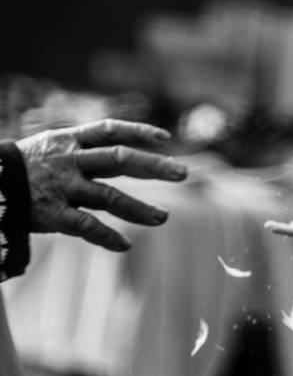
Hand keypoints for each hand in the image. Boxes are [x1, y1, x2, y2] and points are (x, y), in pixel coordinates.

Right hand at [18, 119, 188, 251]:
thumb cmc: (25, 168)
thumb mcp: (52, 147)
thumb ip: (86, 151)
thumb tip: (128, 153)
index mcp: (69, 141)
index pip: (109, 130)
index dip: (138, 131)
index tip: (165, 137)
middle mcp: (69, 161)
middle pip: (118, 160)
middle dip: (153, 166)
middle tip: (183, 174)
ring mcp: (62, 188)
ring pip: (109, 197)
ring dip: (139, 209)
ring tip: (162, 218)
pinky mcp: (52, 214)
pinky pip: (86, 226)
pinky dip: (107, 237)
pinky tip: (125, 245)